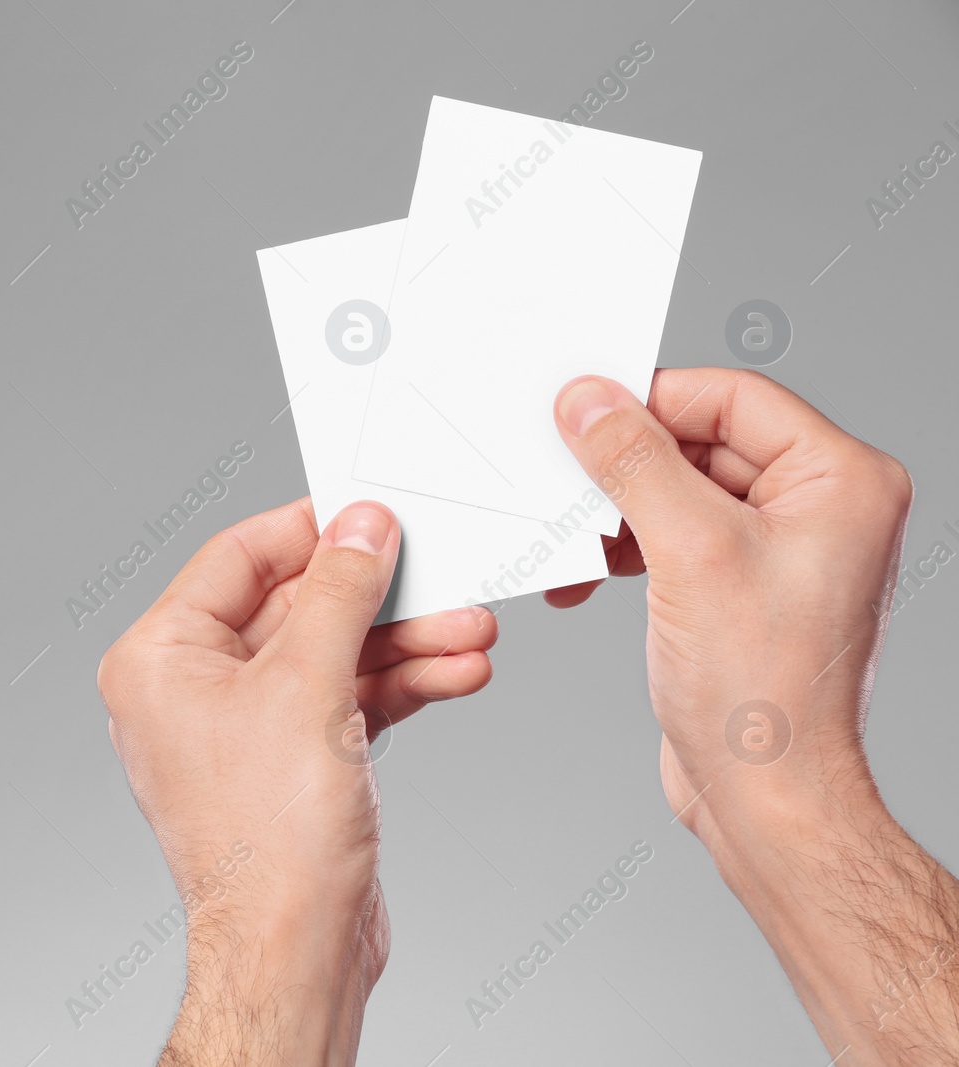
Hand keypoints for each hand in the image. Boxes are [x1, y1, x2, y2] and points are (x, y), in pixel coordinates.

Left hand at [98, 497, 495, 1064]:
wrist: (296, 950)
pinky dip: (398, 687)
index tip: (370, 511)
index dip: (311, 531)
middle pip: (296, 608)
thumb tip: (362, 527)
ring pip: (331, 656)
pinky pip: (344, 701)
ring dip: (404, 644)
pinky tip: (455, 673)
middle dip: (379, 599)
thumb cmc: (268, 841)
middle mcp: (191, 689)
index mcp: (160, 658)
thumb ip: (340, 593)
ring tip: (471, 632)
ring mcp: (242, 729)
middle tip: (443, 577)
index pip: (238, 558)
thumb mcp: (310, 685)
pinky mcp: (289, 763)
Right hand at [550, 370, 958, 1064]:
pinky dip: (625, 549)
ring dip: (616, 514)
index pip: (733, 399)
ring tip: (573, 544)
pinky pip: (674, 539)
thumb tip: (591, 403)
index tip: (584, 409)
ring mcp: (782, 551)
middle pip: (701, 443)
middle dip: (625, 468)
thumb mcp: (688, 553)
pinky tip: (585, 576)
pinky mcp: (742, 589)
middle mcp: (822, 509)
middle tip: (564, 478)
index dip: (652, 400)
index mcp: (842, 481)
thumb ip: (634, 463)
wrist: (766, 798)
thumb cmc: (764, 695)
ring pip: (679, 493)